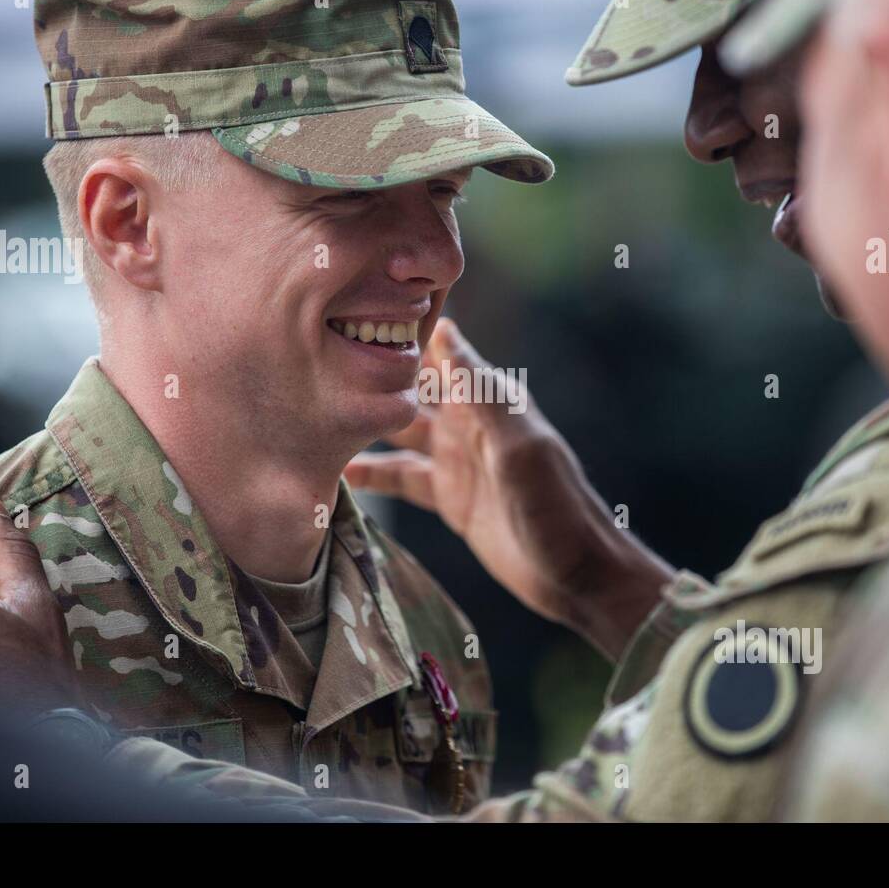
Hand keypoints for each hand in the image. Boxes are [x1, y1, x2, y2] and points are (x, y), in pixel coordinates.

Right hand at [346, 318, 672, 659]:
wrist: (576, 575)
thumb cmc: (556, 505)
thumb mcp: (518, 445)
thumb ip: (479, 393)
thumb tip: (445, 330)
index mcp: (487, 401)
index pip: (439, 352)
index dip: (401, 331)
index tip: (349, 311)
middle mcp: (468, 423)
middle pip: (410, 388)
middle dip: (371, 374)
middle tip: (312, 363)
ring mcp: (456, 460)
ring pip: (398, 430)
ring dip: (365, 422)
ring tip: (314, 415)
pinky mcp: (449, 497)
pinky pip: (402, 477)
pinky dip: (372, 473)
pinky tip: (337, 472)